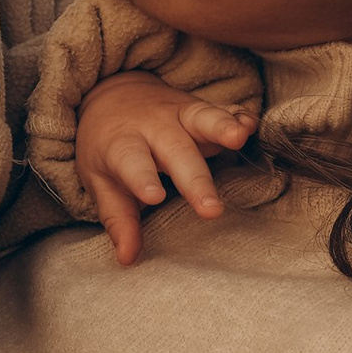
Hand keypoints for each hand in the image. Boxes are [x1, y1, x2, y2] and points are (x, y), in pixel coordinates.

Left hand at [73, 71, 258, 267]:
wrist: (113, 93)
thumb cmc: (108, 147)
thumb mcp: (100, 180)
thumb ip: (118, 218)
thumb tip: (128, 258)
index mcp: (122, 145)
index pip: (131, 162)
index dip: (142, 179)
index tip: (154, 197)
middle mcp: (153, 128)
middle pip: (176, 151)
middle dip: (195, 179)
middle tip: (212, 210)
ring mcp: (180, 114)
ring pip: (203, 118)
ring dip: (222, 127)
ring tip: (239, 137)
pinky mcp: (201, 109)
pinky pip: (224, 110)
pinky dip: (240, 116)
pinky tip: (251, 125)